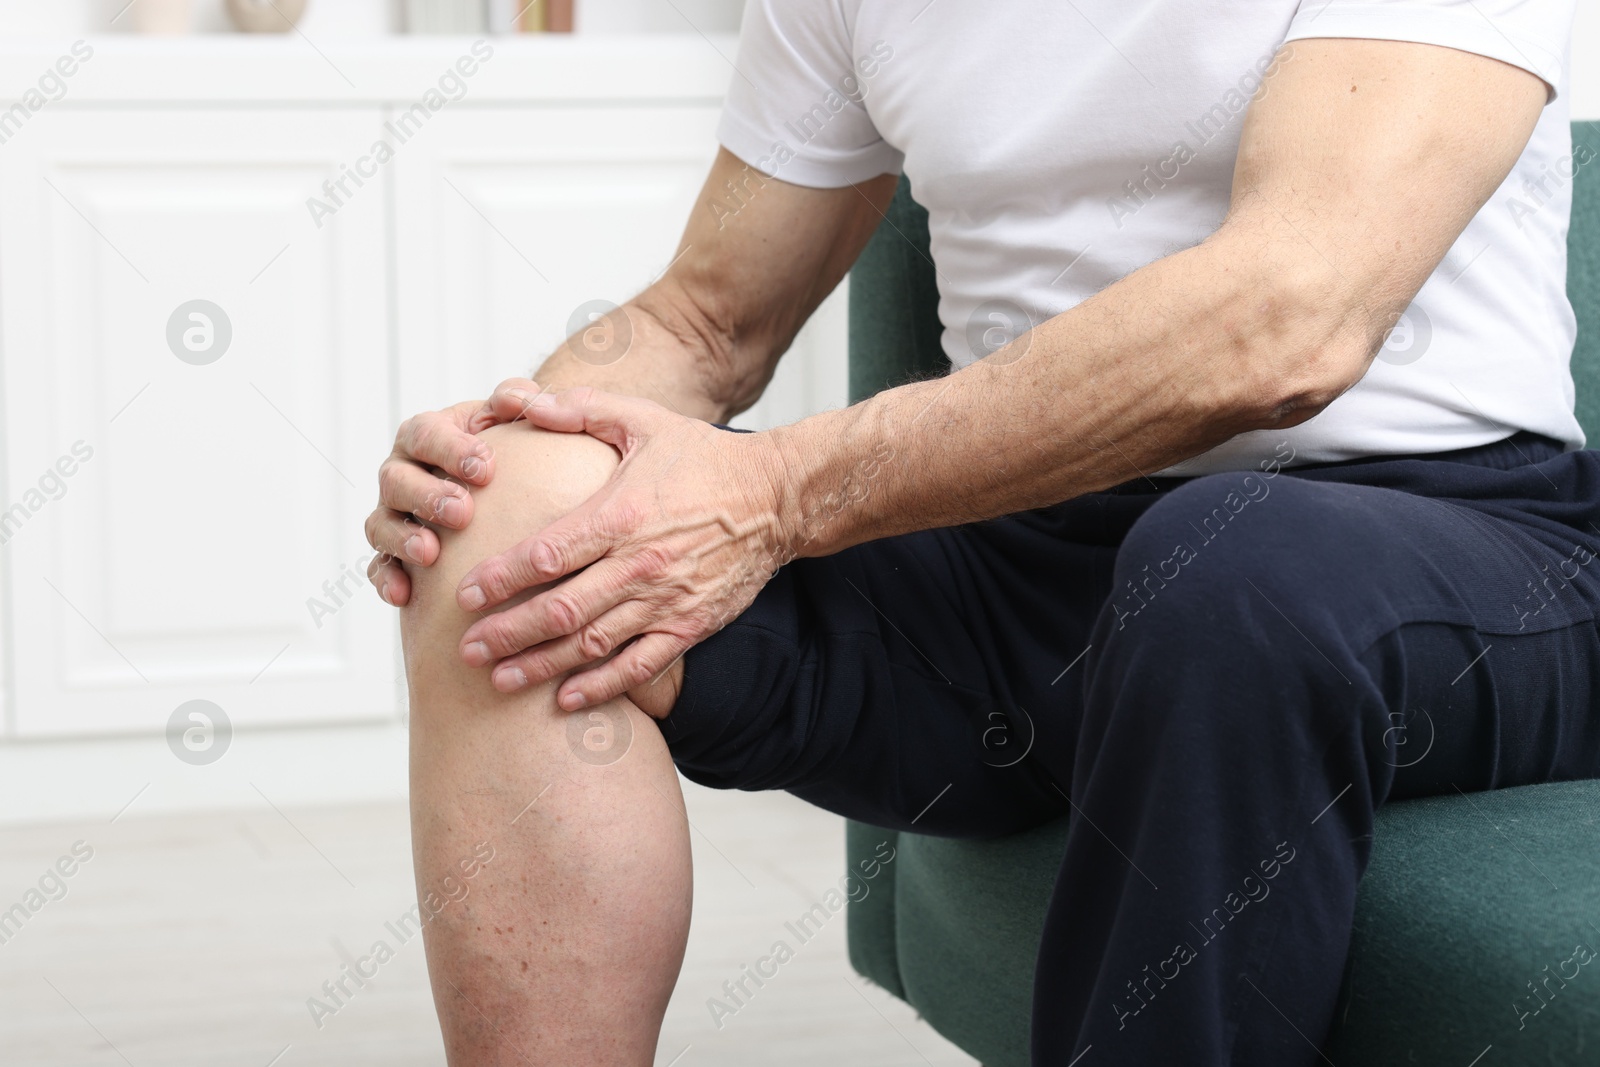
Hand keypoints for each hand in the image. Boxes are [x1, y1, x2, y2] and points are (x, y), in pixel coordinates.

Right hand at [364, 397, 505, 605]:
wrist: (509, 484)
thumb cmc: (512, 448)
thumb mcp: (515, 418)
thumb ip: (517, 398)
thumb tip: (511, 399)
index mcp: (426, 435)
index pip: (426, 434)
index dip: (450, 449)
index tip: (486, 467)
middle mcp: (402, 471)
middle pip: (396, 479)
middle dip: (427, 496)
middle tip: (462, 512)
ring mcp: (393, 513)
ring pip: (380, 523)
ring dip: (401, 538)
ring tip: (430, 553)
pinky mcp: (393, 552)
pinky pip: (380, 567)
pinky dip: (387, 579)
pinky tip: (403, 595)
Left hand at [454, 385, 791, 710]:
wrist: (776, 497)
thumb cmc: (705, 458)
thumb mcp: (643, 419)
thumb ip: (580, 408)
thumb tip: (523, 402)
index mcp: (620, 515)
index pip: (546, 555)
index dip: (500, 579)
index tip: (463, 595)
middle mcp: (639, 565)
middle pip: (560, 611)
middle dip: (507, 634)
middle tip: (466, 650)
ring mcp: (665, 601)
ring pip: (592, 644)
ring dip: (542, 665)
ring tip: (499, 680)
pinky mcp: (690, 625)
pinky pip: (639, 666)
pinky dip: (601, 687)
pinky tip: (565, 700)